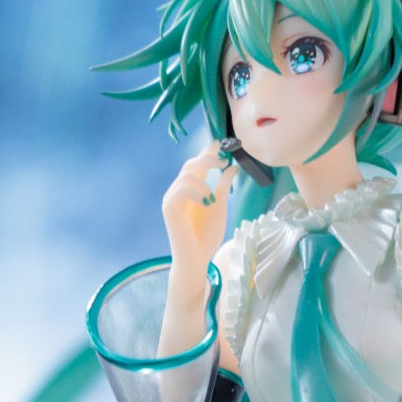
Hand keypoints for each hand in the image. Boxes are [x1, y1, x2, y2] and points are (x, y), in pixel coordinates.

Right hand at [161, 142, 236, 275]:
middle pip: (190, 165)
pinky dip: (195, 191)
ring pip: (185, 175)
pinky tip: (205, 202)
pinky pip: (180, 189)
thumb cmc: (206, 237)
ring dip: (203, 180)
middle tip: (223, 160)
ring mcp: (172, 199)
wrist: (197, 259)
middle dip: (207, 159)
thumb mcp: (219, 207)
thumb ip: (223, 187)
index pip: (197, 165)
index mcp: (191, 190)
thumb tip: (233, 167)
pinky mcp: (169, 208)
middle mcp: (179, 191)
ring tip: (212, 197)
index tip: (220, 142)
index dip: (206, 152)